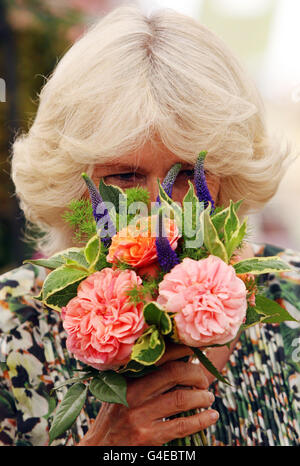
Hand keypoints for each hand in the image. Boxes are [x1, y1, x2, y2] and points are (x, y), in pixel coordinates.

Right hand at [77, 344, 218, 445]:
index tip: (199, 348)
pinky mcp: (147, 437)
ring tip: (208, 398)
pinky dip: (201, 420)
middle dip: (196, 374)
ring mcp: (139, 416)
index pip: (159, 356)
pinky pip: (181, 425)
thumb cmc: (114, 416)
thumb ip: (142, 377)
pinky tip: (211, 416)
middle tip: (204, 380)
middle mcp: (133, 393)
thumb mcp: (121, 391)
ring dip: (202, 397)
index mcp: (128, 377)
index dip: (183, 350)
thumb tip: (178, 359)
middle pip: (174, 373)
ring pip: (181, 399)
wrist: (99, 448)